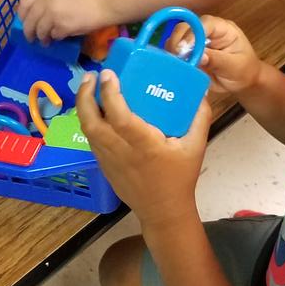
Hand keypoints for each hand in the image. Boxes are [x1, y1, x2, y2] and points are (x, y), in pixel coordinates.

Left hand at [18, 0, 115, 41]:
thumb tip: (41, 10)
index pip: (24, 2)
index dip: (22, 14)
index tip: (25, 21)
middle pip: (29, 20)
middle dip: (28, 31)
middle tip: (31, 37)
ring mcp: (53, 13)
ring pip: (40, 31)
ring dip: (42, 38)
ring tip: (46, 42)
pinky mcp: (62, 27)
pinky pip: (54, 36)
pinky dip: (56, 38)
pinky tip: (60, 38)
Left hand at [76, 70, 209, 228]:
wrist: (163, 211)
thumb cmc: (180, 178)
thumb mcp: (196, 147)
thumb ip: (200, 117)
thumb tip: (199, 92)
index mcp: (144, 145)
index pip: (119, 116)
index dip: (110, 93)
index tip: (108, 74)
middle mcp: (121, 152)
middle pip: (91, 122)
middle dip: (85, 96)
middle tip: (90, 76)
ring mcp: (108, 160)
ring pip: (87, 131)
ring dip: (84, 107)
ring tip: (90, 87)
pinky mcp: (104, 166)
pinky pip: (91, 140)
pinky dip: (90, 121)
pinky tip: (97, 111)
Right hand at [169, 15, 261, 94]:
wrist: (242, 82)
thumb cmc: (243, 70)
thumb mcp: (234, 67)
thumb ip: (218, 60)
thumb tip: (200, 57)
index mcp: (223, 29)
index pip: (205, 23)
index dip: (193, 34)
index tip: (184, 49)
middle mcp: (207, 32)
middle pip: (186, 28)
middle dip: (178, 42)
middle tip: (176, 59)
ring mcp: (196, 42)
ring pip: (176, 38)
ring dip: (172, 51)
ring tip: (174, 65)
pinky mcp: (188, 53)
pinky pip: (175, 52)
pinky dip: (172, 59)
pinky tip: (174, 69)